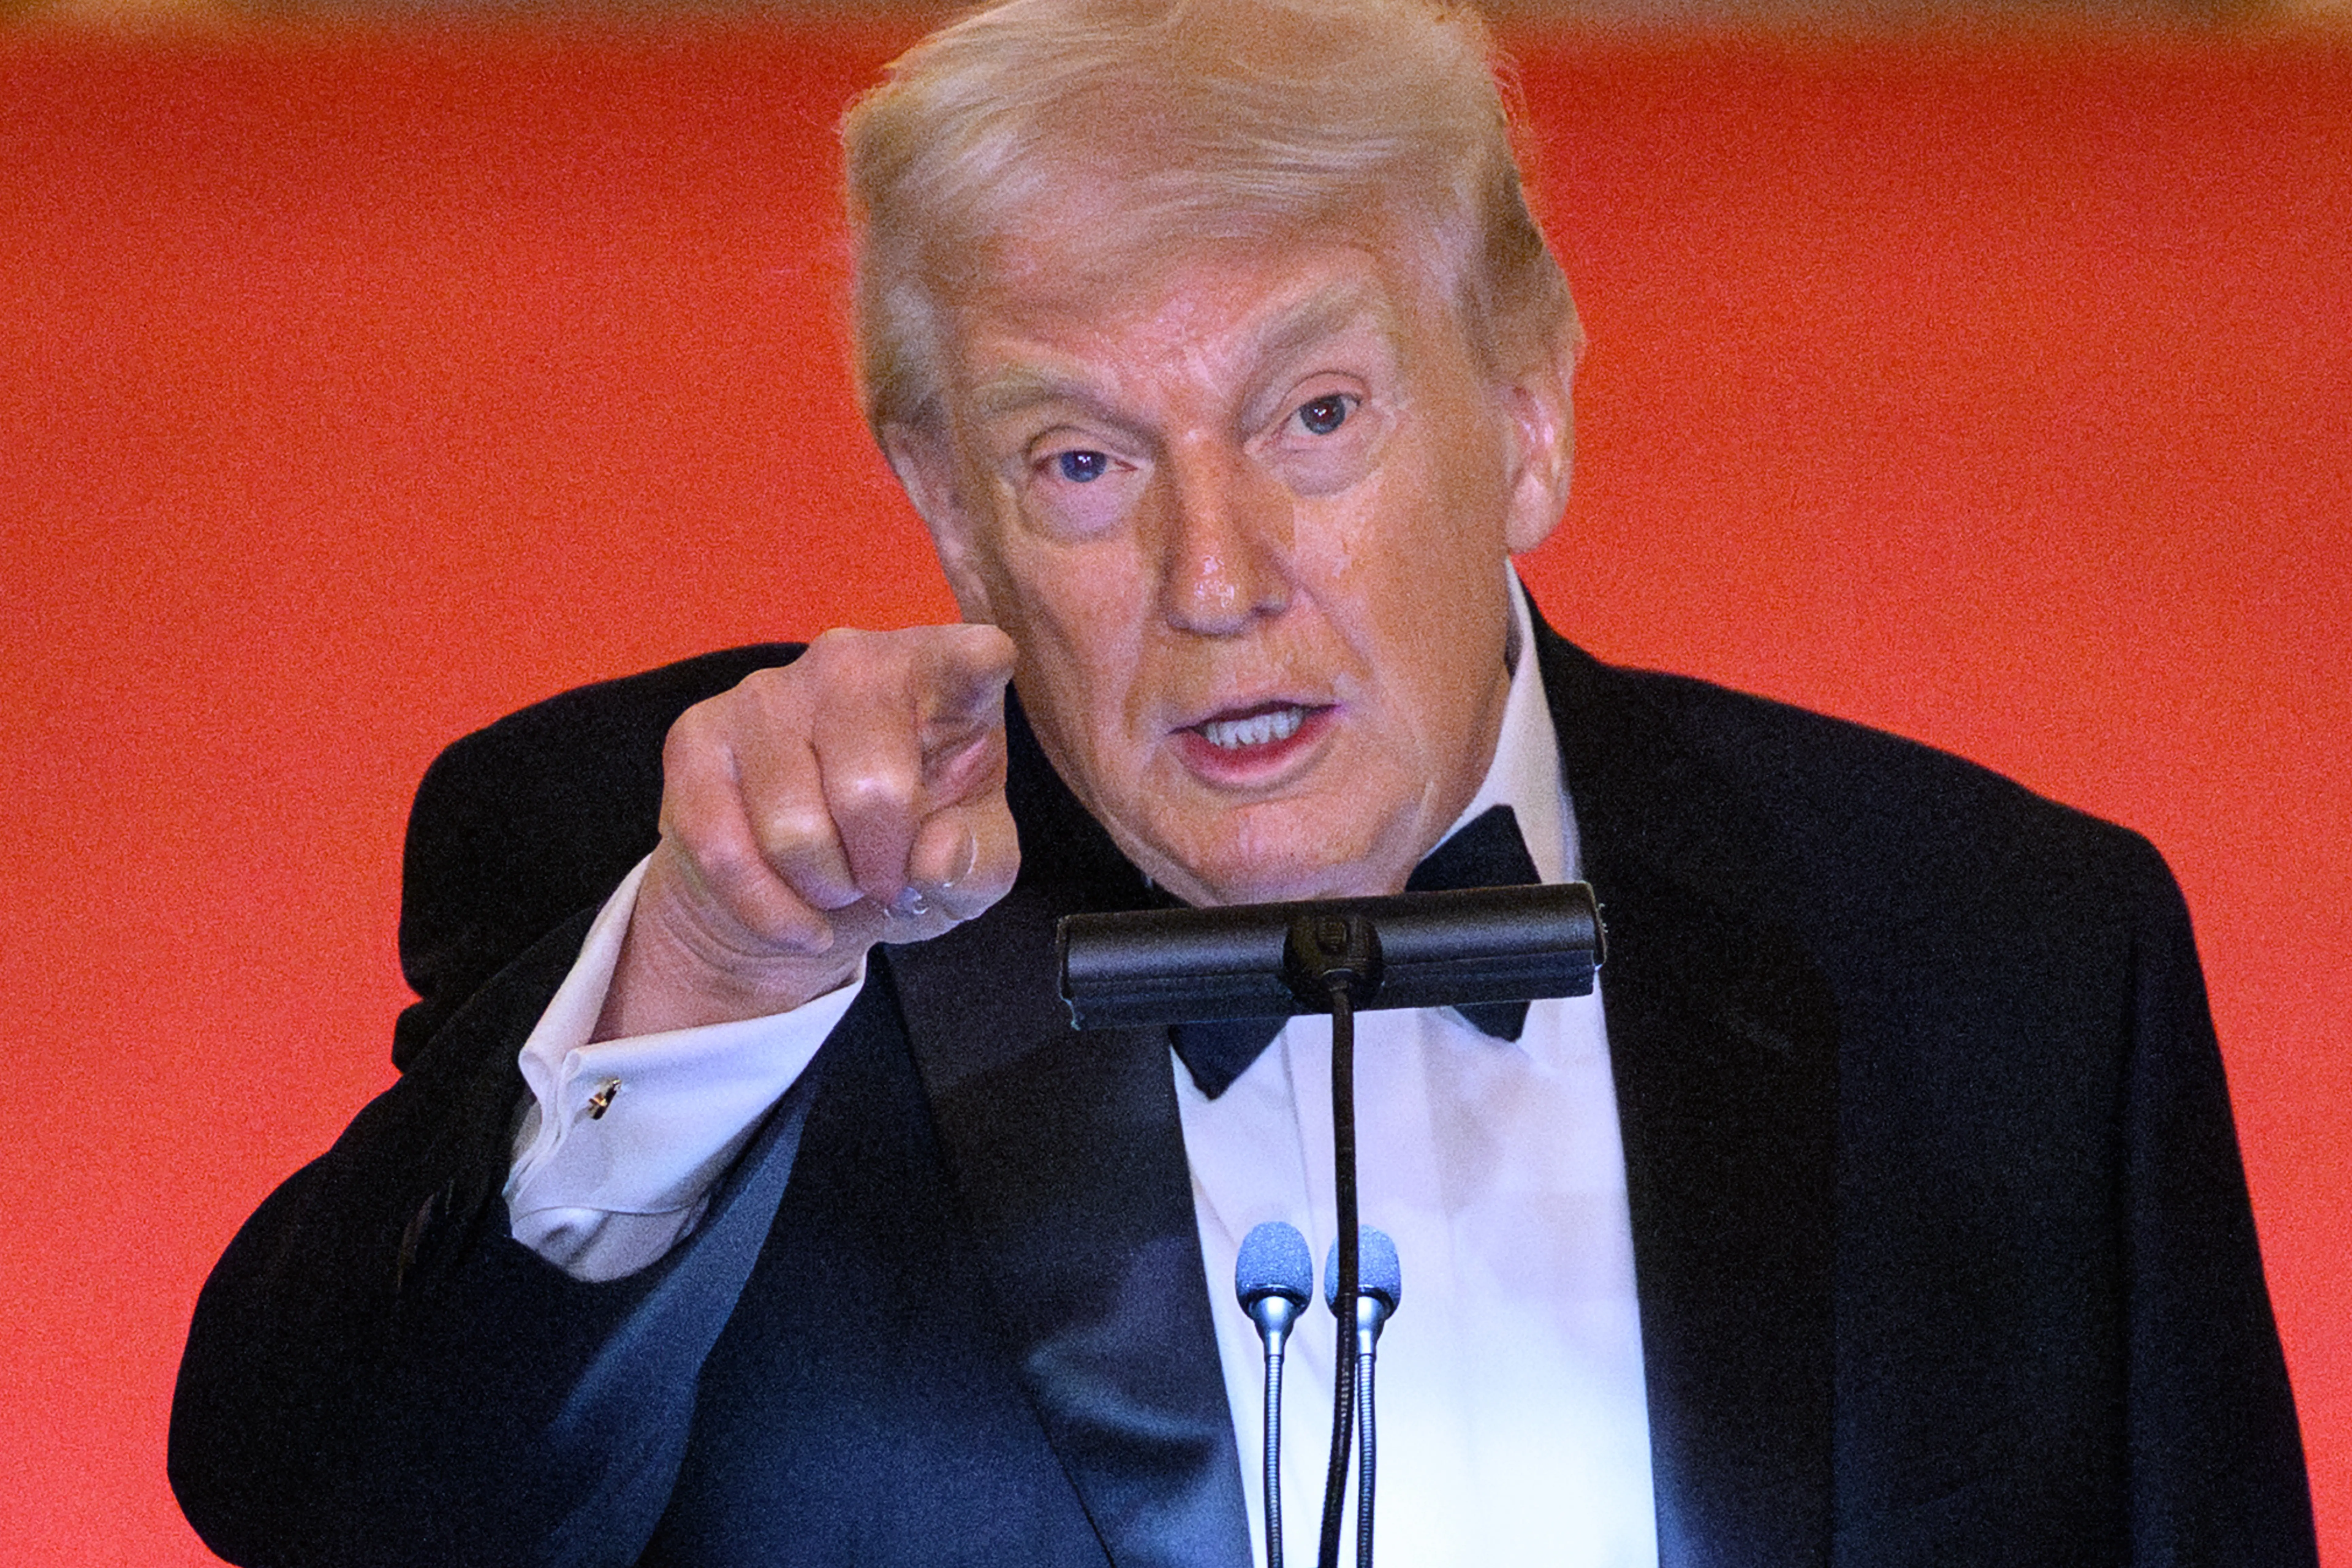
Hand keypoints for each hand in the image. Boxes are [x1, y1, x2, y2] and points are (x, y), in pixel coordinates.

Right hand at [596, 624, 1019, 1038]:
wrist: (807, 888)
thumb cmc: (909, 854)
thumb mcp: (970, 871)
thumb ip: (979, 863)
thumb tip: (938, 856)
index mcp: (941, 678)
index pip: (968, 656)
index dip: (974, 664)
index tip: (982, 666)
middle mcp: (852, 661)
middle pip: (871, 788)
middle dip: (881, 868)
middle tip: (882, 881)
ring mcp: (766, 691)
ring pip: (792, 829)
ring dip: (822, 888)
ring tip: (837, 884)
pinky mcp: (697, 735)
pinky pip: (724, 850)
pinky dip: (768, 910)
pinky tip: (794, 915)